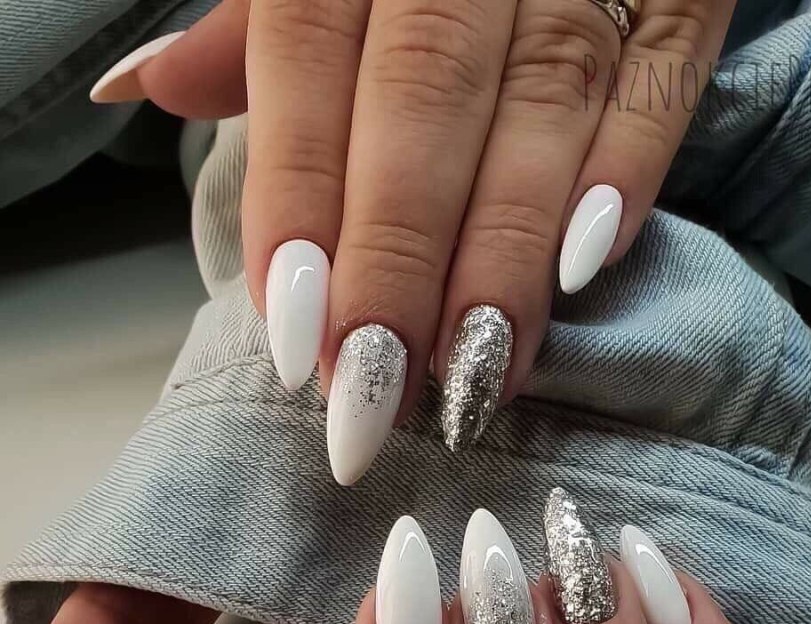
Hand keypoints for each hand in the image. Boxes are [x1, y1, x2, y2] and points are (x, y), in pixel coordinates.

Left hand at [91, 0, 737, 481]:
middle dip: (399, 261)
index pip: (306, 64)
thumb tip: (143, 87)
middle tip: (380, 391)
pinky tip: (587, 267)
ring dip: (506, 255)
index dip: (301, 205)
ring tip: (477, 375)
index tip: (299, 339)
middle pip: (423, 105)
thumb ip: (250, 25)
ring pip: (540, 109)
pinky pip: (659, 77)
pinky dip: (630, 168)